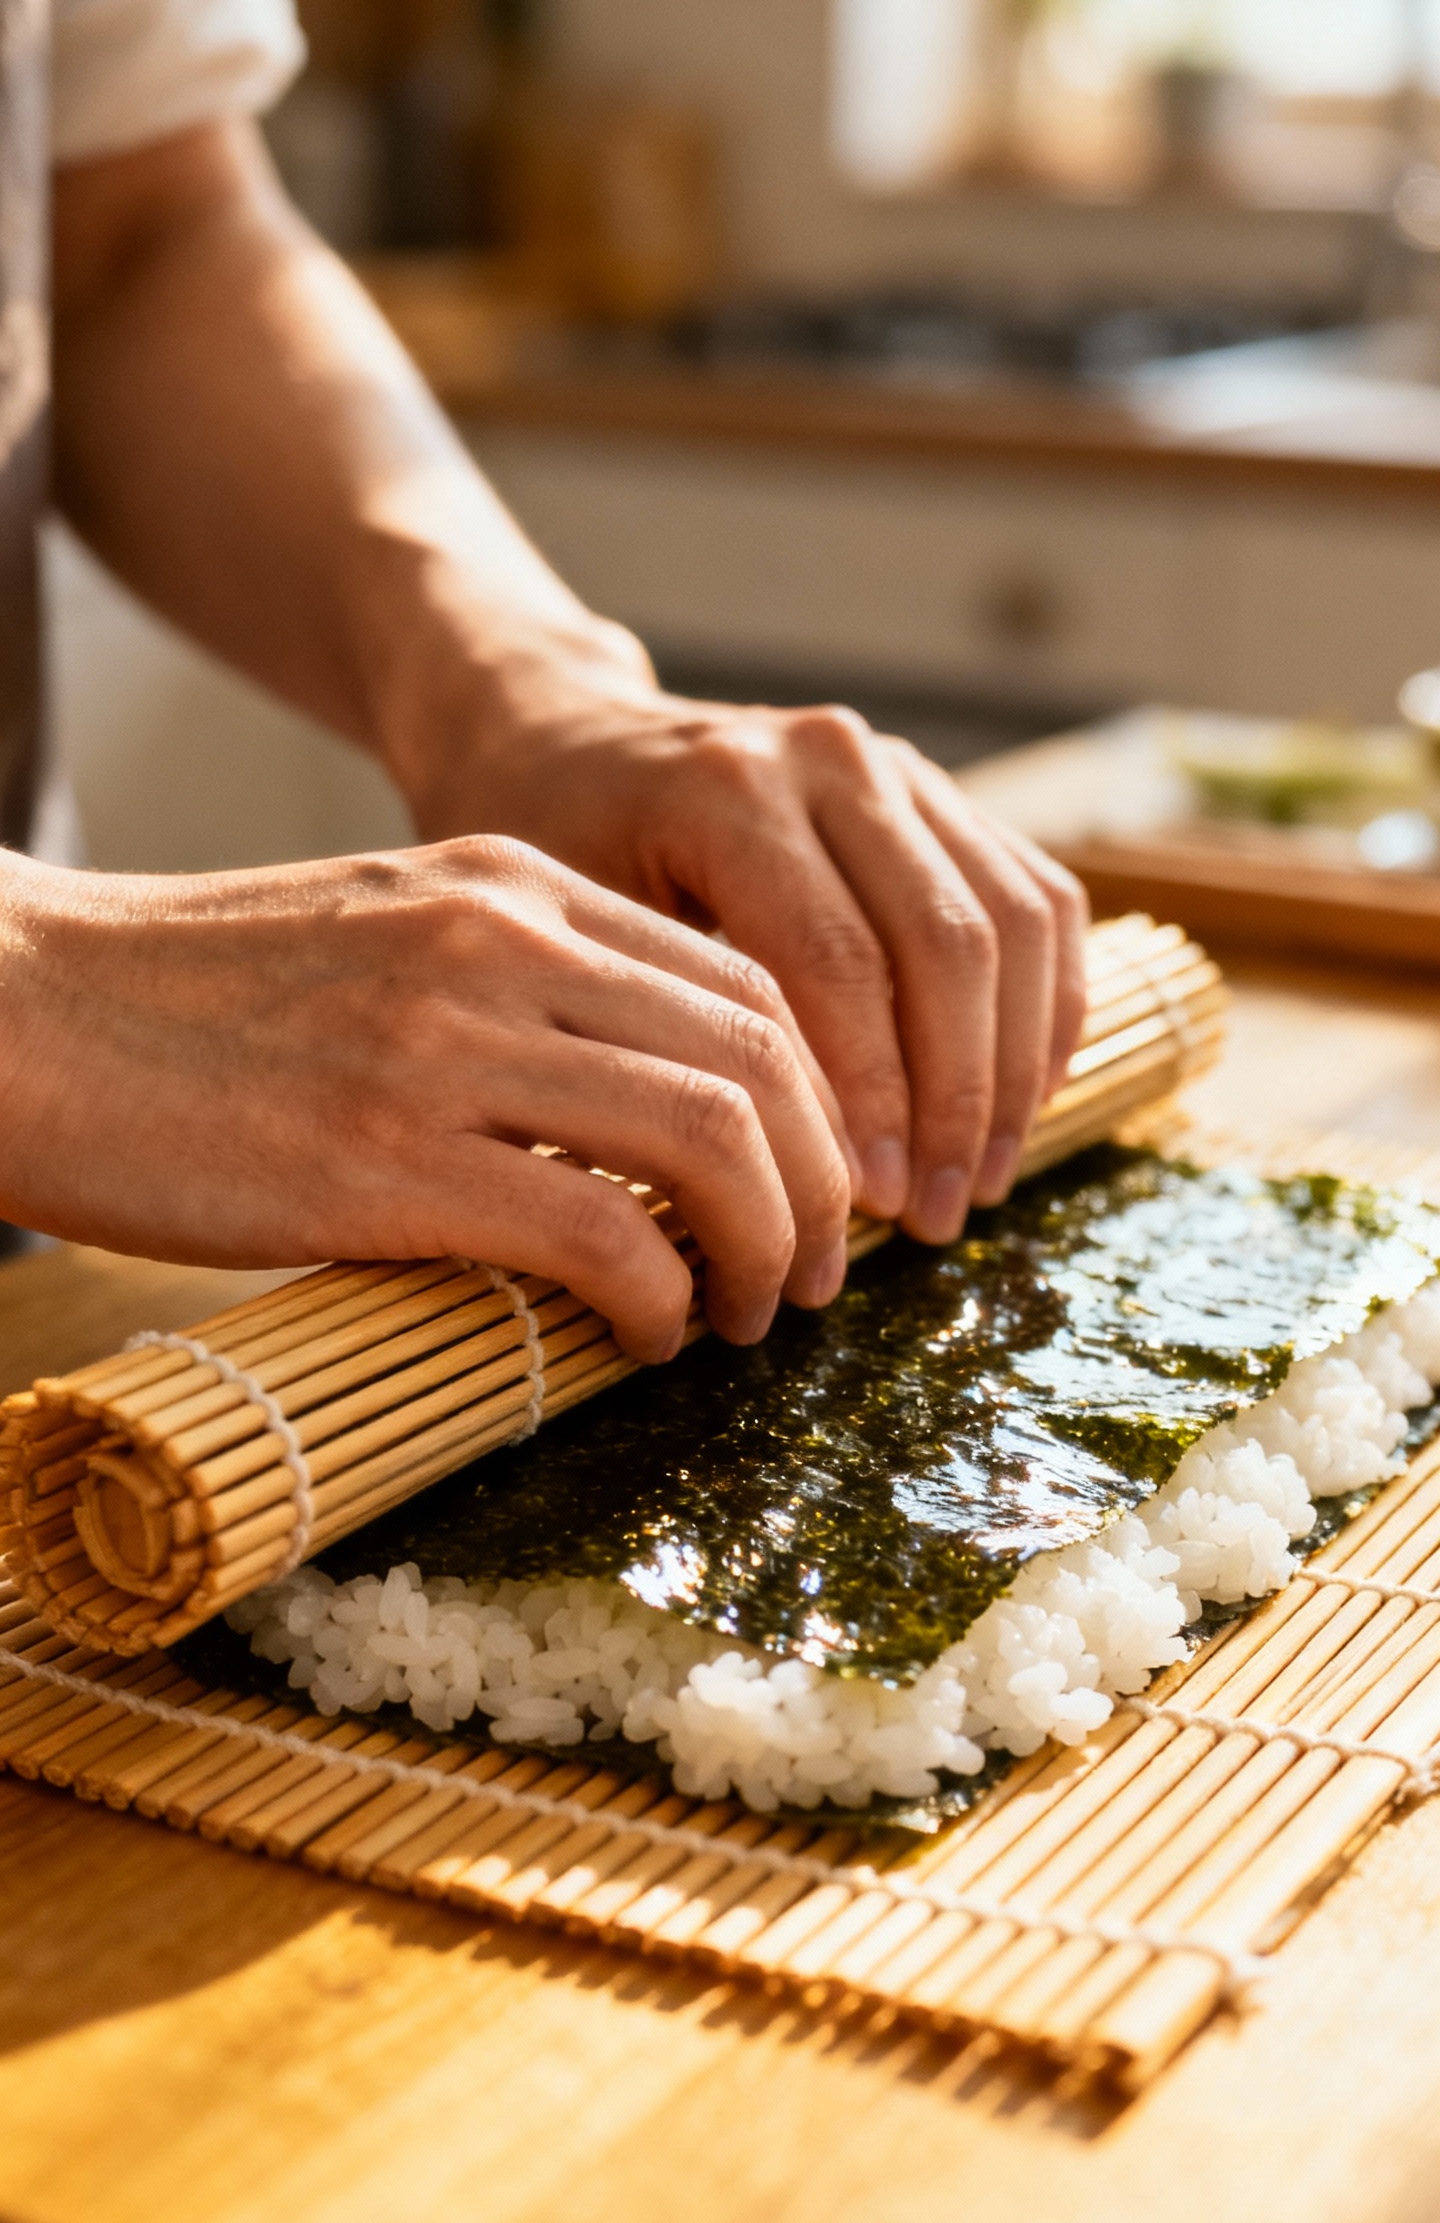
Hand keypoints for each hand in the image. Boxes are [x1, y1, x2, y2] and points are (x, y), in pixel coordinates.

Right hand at [0, 840, 855, 1359]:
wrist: (20, 1009)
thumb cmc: (189, 1006)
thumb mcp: (380, 942)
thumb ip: (510, 995)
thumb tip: (629, 1126)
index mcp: (507, 885)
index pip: (742, 981)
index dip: (815, 1101)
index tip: (809, 1187)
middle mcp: (500, 941)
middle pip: (760, 1057)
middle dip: (821, 1183)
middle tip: (814, 1273)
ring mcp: (444, 1044)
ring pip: (711, 1138)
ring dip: (766, 1247)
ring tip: (750, 1317)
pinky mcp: (384, 1157)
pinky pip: (602, 1231)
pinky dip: (662, 1298)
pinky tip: (649, 1336)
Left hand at [406, 654, 1088, 1239]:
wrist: (560, 739)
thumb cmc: (548, 861)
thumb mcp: (566, 937)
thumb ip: (657, 1029)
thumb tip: (740, 1190)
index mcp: (729, 790)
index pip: (838, 962)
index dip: (871, 1097)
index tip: (868, 1207)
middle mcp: (828, 758)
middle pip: (946, 943)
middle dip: (954, 1100)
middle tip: (935, 1218)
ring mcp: (896, 766)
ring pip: (1013, 922)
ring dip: (1011, 1068)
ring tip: (977, 1182)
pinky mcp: (939, 792)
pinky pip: (1036, 899)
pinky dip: (1045, 1007)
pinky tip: (1019, 1102)